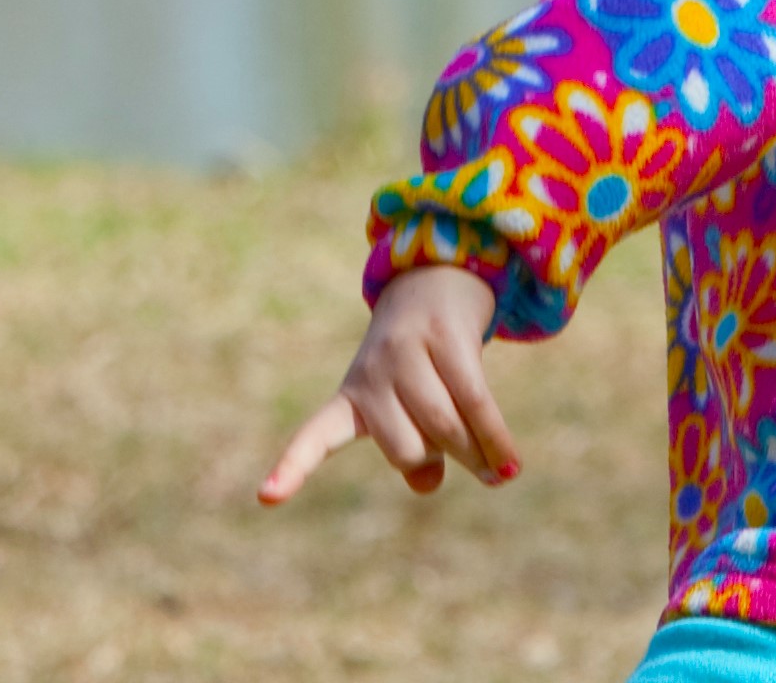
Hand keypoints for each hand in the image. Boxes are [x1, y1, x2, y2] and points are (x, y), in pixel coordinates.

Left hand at [256, 263, 515, 503]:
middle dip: (439, 459)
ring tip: (496, 465)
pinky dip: (496, 441)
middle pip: (406, 450)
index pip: (317, 437)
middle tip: (461, 452)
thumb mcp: (406, 405)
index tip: (265, 498)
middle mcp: (372, 373)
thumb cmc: (423, 360)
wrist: (437, 276)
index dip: (293, 468)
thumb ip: (412, 450)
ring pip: (444, 430)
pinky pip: (475, 403)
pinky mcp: (445, 337)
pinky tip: (511, 466)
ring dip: (478, 456)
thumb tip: (425, 484)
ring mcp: (406, 352)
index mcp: (352, 396)